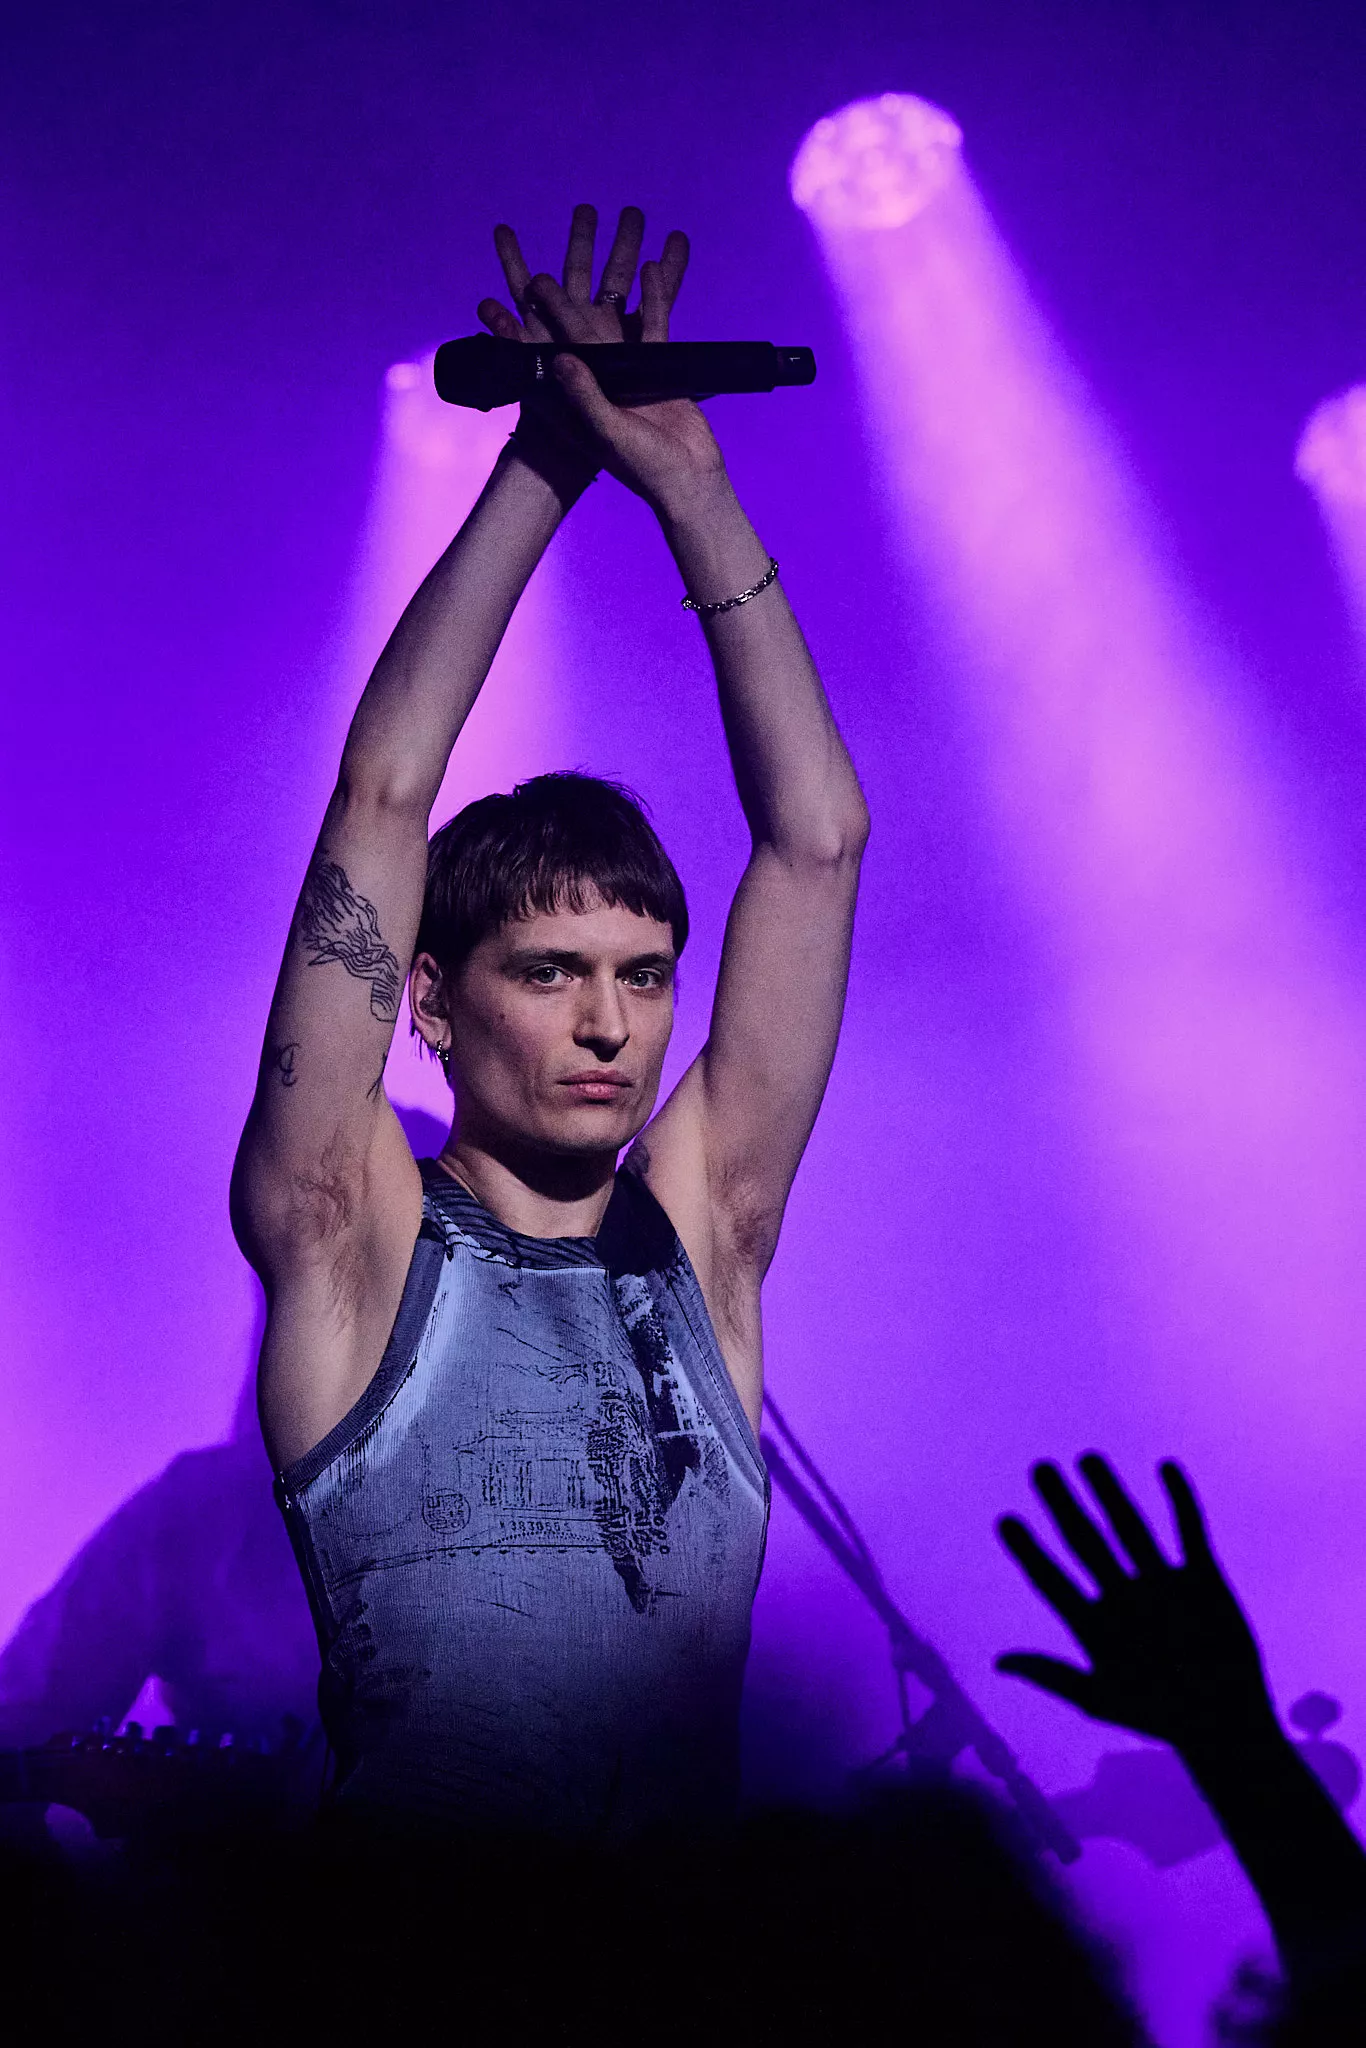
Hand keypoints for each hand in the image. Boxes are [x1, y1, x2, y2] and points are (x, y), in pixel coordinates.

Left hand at [479, 203, 725, 514]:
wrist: (691, 479)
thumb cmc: (646, 466)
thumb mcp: (608, 433)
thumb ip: (585, 396)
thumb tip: (560, 358)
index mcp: (572, 406)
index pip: (538, 367)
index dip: (515, 341)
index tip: (492, 311)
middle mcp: (594, 385)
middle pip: (571, 337)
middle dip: (555, 306)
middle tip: (538, 277)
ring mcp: (624, 374)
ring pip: (611, 325)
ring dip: (607, 292)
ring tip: (596, 272)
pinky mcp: (654, 368)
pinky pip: (651, 327)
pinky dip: (652, 300)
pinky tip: (651, 269)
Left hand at [995, 1454, 1274, 1754]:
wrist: (1226, 1726)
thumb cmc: (1160, 1719)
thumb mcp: (1099, 1699)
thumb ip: (1052, 1675)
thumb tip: (998, 1662)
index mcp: (1093, 1624)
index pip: (1052, 1580)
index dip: (1029, 1552)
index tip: (1005, 1520)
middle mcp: (1122, 1597)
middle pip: (1085, 1541)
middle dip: (1063, 1505)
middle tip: (1041, 1468)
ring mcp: (1161, 1584)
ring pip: (1129, 1528)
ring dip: (1110, 1494)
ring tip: (1088, 1458)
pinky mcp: (1203, 1580)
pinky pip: (1190, 1532)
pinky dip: (1180, 1501)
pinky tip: (1165, 1467)